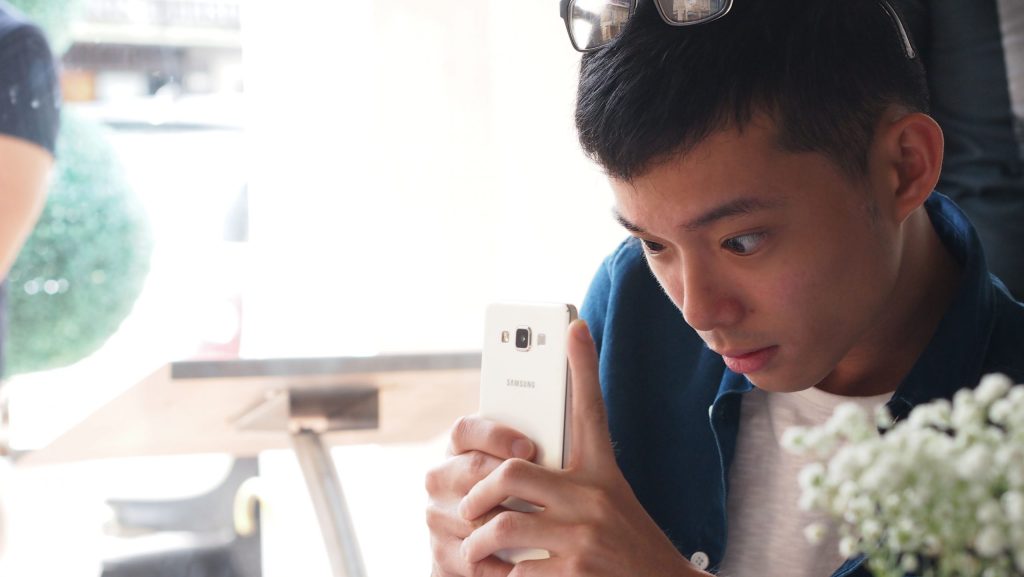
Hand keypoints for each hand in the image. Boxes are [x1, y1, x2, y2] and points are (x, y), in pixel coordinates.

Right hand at [425, 412, 533, 576]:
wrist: (481, 545)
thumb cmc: (509, 498)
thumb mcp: (510, 467)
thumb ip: (525, 450)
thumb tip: (567, 426)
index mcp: (457, 450)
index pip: (465, 431)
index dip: (494, 436)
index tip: (528, 447)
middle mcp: (441, 479)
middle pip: (473, 469)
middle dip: (511, 477)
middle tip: (545, 488)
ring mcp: (438, 516)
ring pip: (477, 517)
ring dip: (512, 525)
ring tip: (548, 527)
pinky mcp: (443, 553)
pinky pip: (476, 559)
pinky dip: (506, 564)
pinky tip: (531, 562)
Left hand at [457, 320, 705, 575]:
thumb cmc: (627, 548)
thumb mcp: (610, 503)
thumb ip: (572, 482)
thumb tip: (522, 465)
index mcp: (603, 474)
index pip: (591, 411)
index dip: (583, 367)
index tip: (574, 327)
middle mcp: (595, 496)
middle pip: (511, 472)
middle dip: (477, 493)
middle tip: (467, 509)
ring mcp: (585, 535)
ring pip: (503, 526)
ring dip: (477, 545)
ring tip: (475, 553)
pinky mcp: (577, 571)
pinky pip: (515, 572)